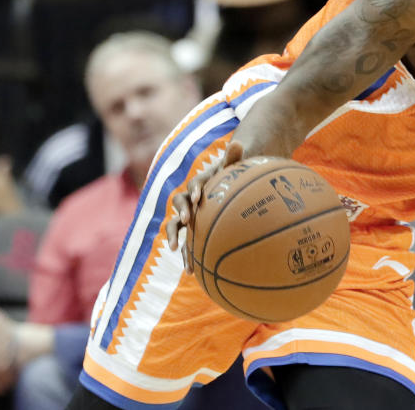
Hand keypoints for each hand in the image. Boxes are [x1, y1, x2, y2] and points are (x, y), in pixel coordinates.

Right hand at [165, 140, 243, 272]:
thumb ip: (233, 157)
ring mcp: (189, 219)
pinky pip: (187, 244)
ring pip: (176, 228)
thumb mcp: (235, 168)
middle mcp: (189, 203)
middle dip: (180, 217)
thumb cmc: (232, 179)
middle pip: (178, 208)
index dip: (192, 193)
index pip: (191, 188)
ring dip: (175, 238)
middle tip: (187, 222)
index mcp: (198, 188)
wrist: (230, 192)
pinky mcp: (192, 233)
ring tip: (177, 250)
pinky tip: (191, 272)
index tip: (198, 199)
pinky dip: (188, 257)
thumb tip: (238, 141)